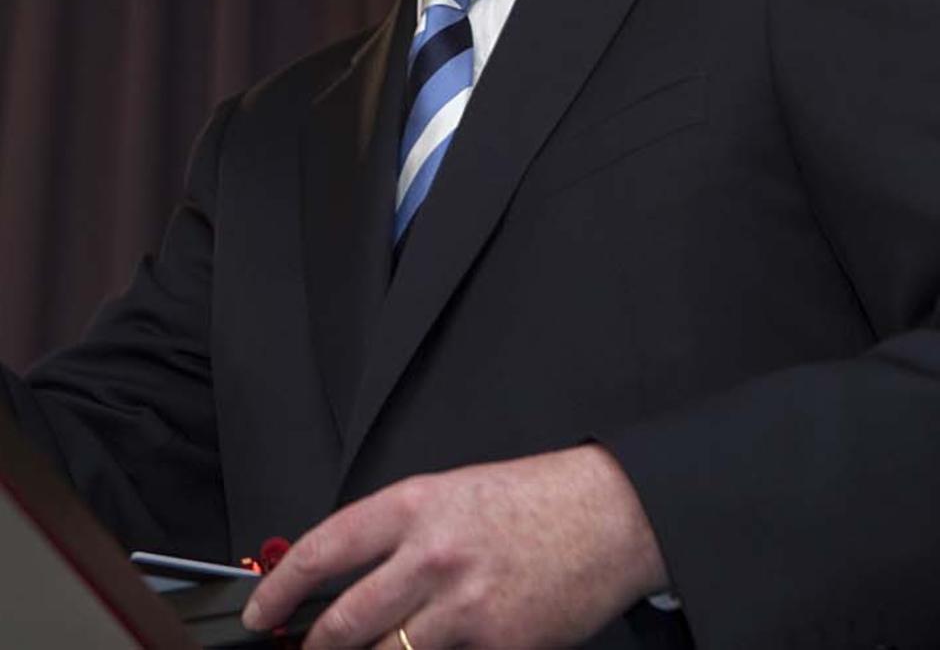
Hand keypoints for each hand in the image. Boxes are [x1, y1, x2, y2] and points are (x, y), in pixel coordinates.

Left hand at [242, 443, 668, 648]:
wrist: (608, 513)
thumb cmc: (533, 499)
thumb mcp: (455, 492)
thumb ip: (401, 533)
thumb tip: (350, 575)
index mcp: (417, 505)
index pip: (325, 549)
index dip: (281, 588)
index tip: (260, 613)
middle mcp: (432, 554)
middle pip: (344, 620)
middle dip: (314, 645)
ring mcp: (464, 607)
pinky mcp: (498, 645)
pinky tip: (435, 649)